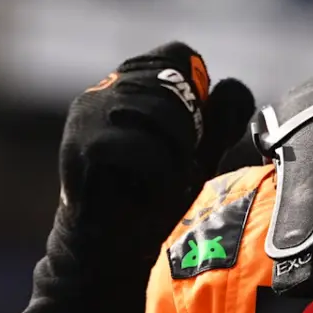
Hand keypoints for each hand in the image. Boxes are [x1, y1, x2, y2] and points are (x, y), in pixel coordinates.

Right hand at [0, 42, 254, 312]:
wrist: (112, 257)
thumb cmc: (150, 204)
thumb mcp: (197, 155)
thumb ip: (219, 119)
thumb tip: (232, 87)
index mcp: (127, 83)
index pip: (180, 56)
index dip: (197, 96)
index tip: (186, 138)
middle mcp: (102, 90)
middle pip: (177, 85)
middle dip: (188, 135)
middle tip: (165, 170)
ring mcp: (87, 116)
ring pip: (164, 116)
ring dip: (173, 160)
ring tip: (149, 185)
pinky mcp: (81, 148)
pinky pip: (144, 149)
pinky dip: (155, 178)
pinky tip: (135, 196)